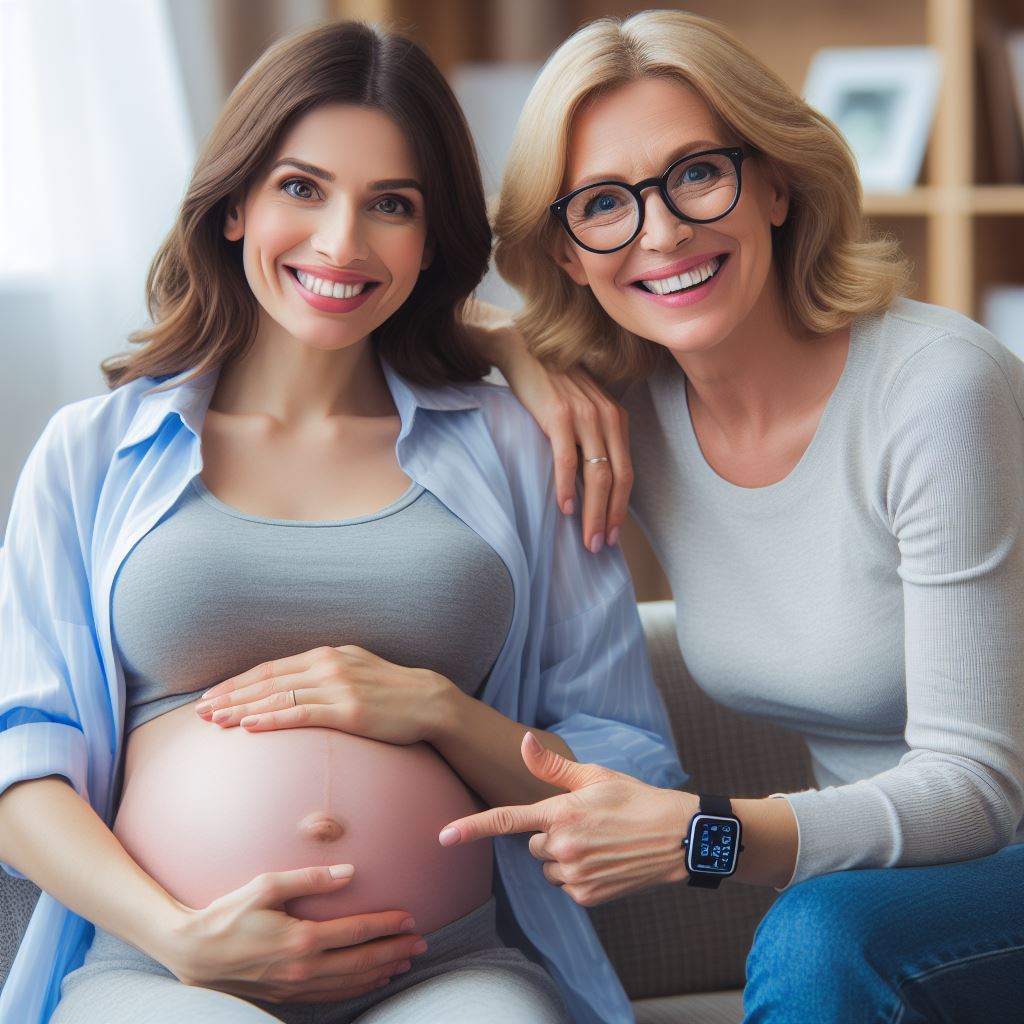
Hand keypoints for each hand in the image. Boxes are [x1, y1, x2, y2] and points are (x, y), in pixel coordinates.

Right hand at [163, 864, 426, 1002]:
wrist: (193, 952)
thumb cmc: (228, 913)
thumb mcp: (266, 885)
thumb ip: (311, 878)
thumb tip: (350, 872)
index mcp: (302, 938)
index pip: (357, 932)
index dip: (386, 925)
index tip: (410, 918)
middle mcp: (303, 967)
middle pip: (361, 962)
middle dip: (395, 952)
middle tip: (422, 943)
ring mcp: (295, 985)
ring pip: (349, 983)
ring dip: (381, 972)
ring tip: (405, 962)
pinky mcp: (286, 994)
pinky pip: (331, 995)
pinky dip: (356, 988)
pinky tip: (370, 980)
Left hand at [195, 645, 452, 743]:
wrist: (428, 701)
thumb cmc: (390, 691)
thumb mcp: (354, 671)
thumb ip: (324, 675)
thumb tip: (293, 688)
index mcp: (326, 654)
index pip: (270, 668)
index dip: (237, 682)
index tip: (211, 695)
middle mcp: (328, 665)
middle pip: (267, 681)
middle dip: (230, 697)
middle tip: (199, 712)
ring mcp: (338, 686)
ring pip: (278, 697)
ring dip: (242, 709)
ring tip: (215, 721)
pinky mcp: (349, 710)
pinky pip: (301, 714)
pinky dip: (272, 719)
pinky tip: (249, 726)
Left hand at [439, 733, 692, 905]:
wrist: (676, 837)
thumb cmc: (634, 799)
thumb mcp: (594, 775)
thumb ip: (551, 766)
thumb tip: (522, 741)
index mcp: (560, 812)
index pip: (506, 820)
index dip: (471, 828)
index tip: (443, 837)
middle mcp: (562, 846)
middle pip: (532, 845)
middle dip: (549, 835)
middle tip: (584, 825)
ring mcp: (575, 874)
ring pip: (547, 866)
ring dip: (562, 857)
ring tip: (597, 843)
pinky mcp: (587, 895)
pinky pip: (566, 886)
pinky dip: (578, 876)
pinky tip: (604, 862)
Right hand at [463, 302, 632, 552]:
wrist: (524, 349)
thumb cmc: (551, 383)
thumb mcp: (583, 406)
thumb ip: (593, 435)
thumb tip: (593, 478)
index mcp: (615, 417)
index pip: (626, 472)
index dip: (621, 507)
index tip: (614, 533)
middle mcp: (606, 416)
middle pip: (616, 478)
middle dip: (610, 517)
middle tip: (602, 546)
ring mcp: (584, 416)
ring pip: (597, 474)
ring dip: (592, 511)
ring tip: (587, 538)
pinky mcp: (559, 416)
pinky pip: (567, 460)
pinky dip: (568, 487)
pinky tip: (564, 508)